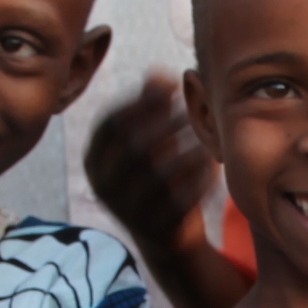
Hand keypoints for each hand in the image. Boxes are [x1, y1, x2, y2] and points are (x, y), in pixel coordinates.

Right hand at [82, 72, 211, 265]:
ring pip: (157, 175)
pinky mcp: (153, 229)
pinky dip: (198, 181)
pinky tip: (211, 167)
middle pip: (133, 146)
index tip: (171, 87)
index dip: (141, 101)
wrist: (166, 234)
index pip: (111, 123)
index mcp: (95, 159)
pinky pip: (178, 201)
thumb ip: (152, 105)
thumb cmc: (157, 173)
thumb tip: (160, 73)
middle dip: (166, 124)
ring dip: (185, 152)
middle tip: (189, 114)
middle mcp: (104, 184)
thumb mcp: (150, 139)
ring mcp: (126, 210)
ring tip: (203, 142)